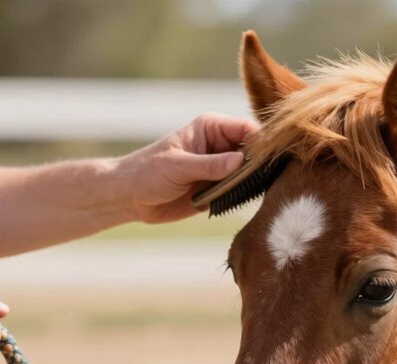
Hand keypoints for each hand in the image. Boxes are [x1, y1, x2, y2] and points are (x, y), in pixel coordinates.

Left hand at [116, 113, 256, 223]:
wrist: (129, 198)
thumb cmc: (147, 172)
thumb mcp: (178, 166)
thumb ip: (210, 165)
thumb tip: (241, 161)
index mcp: (212, 128)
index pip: (247, 129)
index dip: (261, 143)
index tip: (266, 162)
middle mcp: (220, 145)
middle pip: (254, 151)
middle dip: (261, 166)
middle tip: (263, 183)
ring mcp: (222, 167)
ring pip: (251, 173)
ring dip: (254, 184)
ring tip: (254, 194)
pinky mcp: (219, 188)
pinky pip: (241, 191)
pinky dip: (245, 197)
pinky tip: (246, 202)